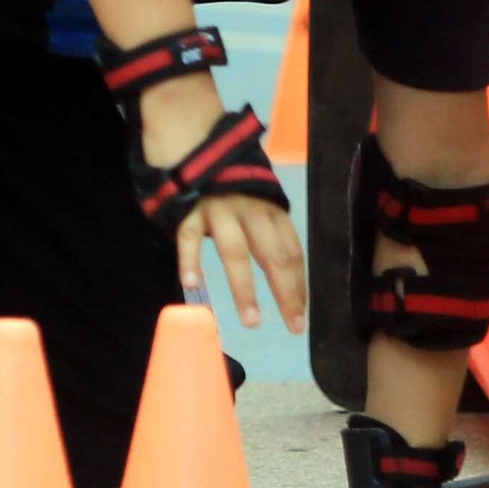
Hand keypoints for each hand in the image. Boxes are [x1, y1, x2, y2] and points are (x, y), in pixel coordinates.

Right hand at [177, 193, 304, 332]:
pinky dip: (190, 260)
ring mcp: (218, 211)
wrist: (196, 160)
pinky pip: (188, 238)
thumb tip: (290, 282)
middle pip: (271, 255)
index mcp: (272, 213)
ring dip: (244, 288)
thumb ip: (271, 238)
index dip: (298, 286)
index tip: (300, 318)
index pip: (292, 253)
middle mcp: (250, 211)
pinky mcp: (189, 212)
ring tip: (251, 321)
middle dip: (284, 292)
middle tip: (292, 327)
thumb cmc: (232, 197)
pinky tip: (192, 284)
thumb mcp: (259, 211)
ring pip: (234, 251)